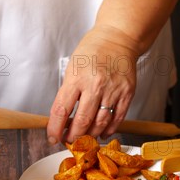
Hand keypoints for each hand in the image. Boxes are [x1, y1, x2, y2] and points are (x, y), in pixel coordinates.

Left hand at [47, 26, 138, 143]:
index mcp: (77, 78)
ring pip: (100, 122)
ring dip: (90, 135)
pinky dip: (108, 129)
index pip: (61, 110)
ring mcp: (113, 90)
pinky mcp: (127, 93)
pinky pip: (117, 118)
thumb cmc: (92, 52)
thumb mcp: (71, 68)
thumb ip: (67, 93)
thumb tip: (61, 118)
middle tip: (69, 141)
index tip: (52, 138)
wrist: (118, 38)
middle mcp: (95, 85)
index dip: (55, 129)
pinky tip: (101, 132)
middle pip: (82, 121)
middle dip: (73, 136)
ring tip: (84, 138)